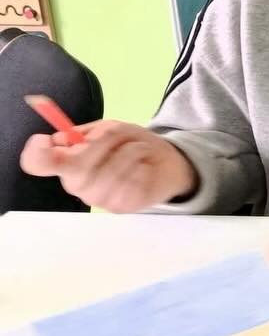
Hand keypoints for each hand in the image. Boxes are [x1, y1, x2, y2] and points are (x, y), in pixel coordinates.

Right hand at [19, 120, 197, 211]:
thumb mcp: (110, 130)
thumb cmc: (130, 145)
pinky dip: (141, 165)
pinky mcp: (122, 206)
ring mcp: (98, 199)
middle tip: (119, 133)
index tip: (43, 140)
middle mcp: (77, 184)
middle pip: (76, 166)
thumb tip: (61, 138)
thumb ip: (87, 133)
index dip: (36, 154)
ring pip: (109, 171)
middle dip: (103, 143)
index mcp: (67, 164)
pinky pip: (129, 181)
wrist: (164, 164)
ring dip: (129, 150)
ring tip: (138, 147)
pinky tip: (145, 163)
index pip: (37, 163)